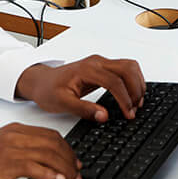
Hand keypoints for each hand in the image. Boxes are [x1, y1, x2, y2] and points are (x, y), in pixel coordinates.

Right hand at [0, 122, 81, 178]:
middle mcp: (15, 136)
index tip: (75, 161)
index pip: (50, 135)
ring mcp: (10, 148)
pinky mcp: (5, 164)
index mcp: (15, 130)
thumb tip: (44, 159)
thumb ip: (21, 148)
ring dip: (65, 169)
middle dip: (70, 159)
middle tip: (79, 173)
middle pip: (53, 143)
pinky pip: (34, 167)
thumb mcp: (1, 148)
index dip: (67, 148)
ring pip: (47, 154)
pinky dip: (49, 174)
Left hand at [16, 56, 146, 121]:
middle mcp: (96, 62)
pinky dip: (133, 80)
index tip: (128, 113)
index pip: (114, 81)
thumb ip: (84, 110)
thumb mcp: (62, 104)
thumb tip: (104, 116)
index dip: (124, 99)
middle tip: (135, 109)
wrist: (40, 81)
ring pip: (129, 65)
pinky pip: (125, 68)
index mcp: (87, 69)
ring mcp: (101, 62)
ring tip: (136, 103)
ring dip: (137, 83)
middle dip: (135, 89)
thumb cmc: (48, 90)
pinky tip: (132, 94)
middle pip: (127, 68)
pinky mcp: (103, 66)